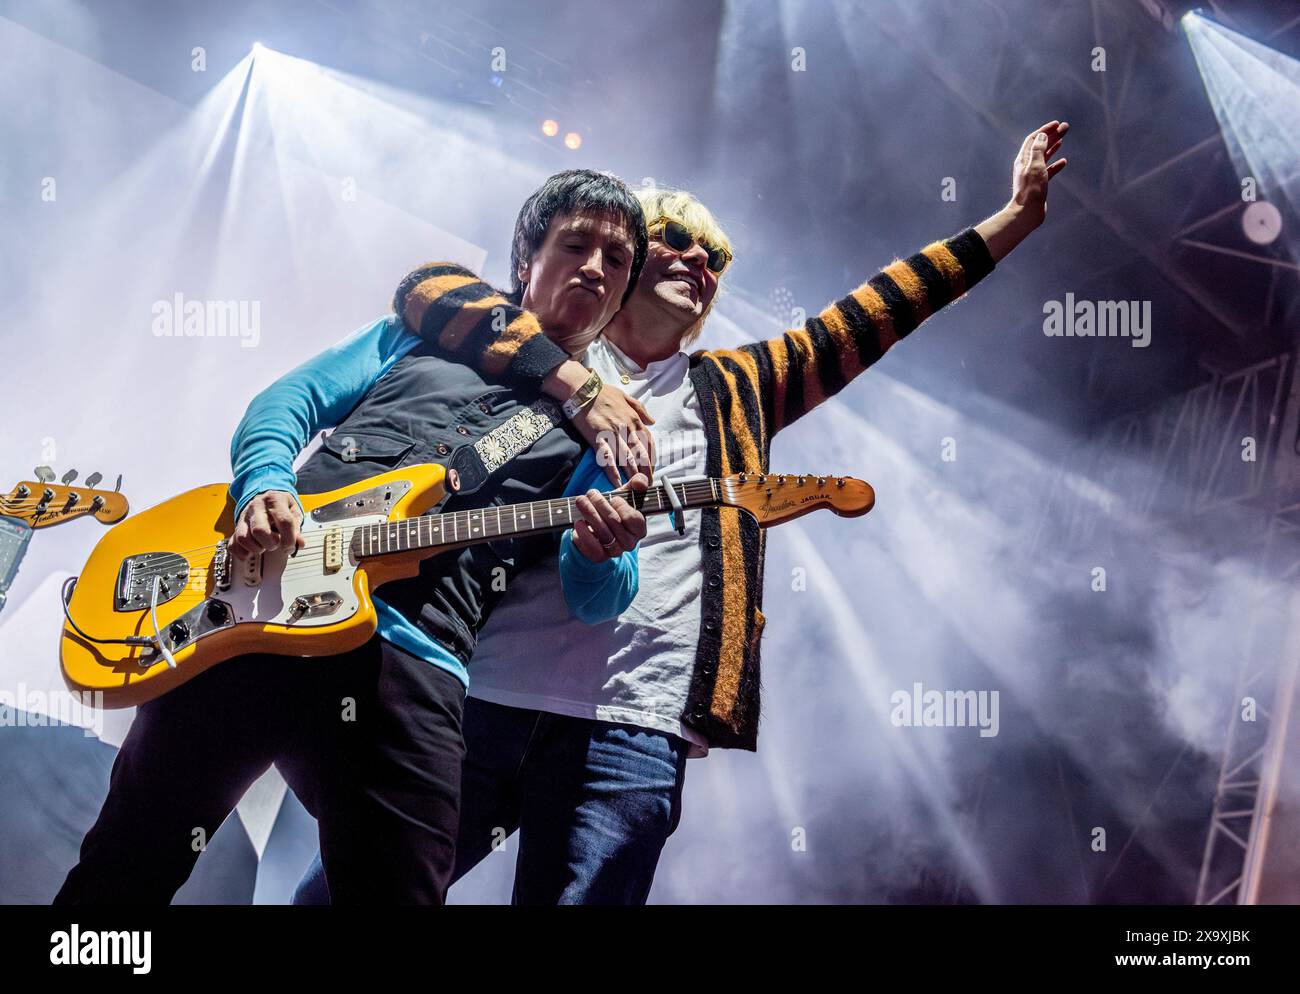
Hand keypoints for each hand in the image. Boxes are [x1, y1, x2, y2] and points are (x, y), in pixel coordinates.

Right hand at [231, 490, 303, 559]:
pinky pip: (233, 543)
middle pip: (259, 530)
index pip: (284, 521)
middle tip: (276, 545)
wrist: (264, 493)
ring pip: (243, 538)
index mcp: (275, 500)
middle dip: (270, 543)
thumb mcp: (293, 510)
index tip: (290, 547)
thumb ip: (296, 527)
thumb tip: (299, 544)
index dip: (289, 539)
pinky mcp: (236, 526)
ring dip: (256, 548)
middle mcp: (257, 506)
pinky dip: (242, 552)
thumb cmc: (280, 504)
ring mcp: (244, 516)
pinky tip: (252, 551)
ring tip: (264, 547)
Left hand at [570, 472, 649, 562]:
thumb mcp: (626, 493)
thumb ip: (637, 483)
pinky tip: (578, 522)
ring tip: (581, 501)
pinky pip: (593, 548)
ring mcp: (615, 551)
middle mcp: (630, 542)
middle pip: (615, 523)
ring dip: (590, 514)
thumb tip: (640, 483)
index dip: (622, 506)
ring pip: (604, 534)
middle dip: (600, 504)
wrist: (596, 527)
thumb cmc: (613, 509)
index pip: (634, 519)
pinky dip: (584, 534)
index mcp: (640, 528)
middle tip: (590, 493)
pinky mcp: (600, 556)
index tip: (613, 497)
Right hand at [572, 385, 655, 485]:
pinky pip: (607, 458)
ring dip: (632, 475)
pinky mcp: (597, 438)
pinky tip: (616, 483)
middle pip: (640, 454)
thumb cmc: (603, 392)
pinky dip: (613, 472)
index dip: (651, 458)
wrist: (582, 389)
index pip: (648, 442)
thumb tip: (652, 421)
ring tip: (635, 487)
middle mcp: (626, 427)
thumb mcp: (626, 396)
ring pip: (626, 458)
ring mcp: (612, 434)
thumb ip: (640, 409)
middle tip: (646, 484)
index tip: (651, 469)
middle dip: (645, 471)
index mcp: (634, 418)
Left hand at [975, 120, 1068, 261]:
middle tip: (1066, 127)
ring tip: (1064, 138)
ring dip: (1054, 146)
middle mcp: (1027, 165)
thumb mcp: (1035, 166)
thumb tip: (1042, 136)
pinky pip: (1048, 170)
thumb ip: (1039, 150)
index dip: (1045, 130)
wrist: (1027, 213)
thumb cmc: (1031, 190)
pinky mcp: (1039, 184)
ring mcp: (1033, 175)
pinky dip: (1055, 164)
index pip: (1034, 139)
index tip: (1057, 124)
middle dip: (1052, 135)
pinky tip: (1063, 162)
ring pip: (1044, 156)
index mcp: (1023, 159)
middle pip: (1040, 146)